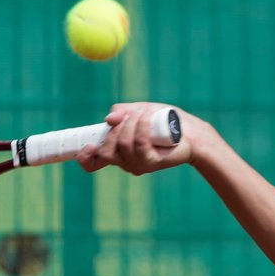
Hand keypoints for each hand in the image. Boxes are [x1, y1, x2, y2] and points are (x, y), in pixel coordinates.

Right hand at [77, 102, 196, 174]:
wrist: (189, 131)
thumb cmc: (163, 121)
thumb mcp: (138, 110)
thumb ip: (122, 112)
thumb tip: (109, 120)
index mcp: (116, 151)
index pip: (93, 163)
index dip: (85, 158)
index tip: (87, 146)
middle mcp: (124, 161)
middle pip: (105, 150)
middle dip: (115, 129)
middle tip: (130, 117)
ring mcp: (136, 164)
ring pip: (122, 144)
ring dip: (131, 123)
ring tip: (145, 115)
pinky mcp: (151, 163)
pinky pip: (139, 143)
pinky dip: (142, 126)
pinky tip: (148, 118)